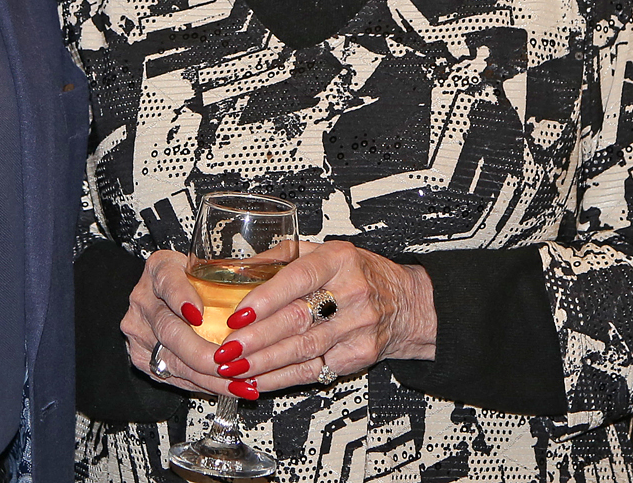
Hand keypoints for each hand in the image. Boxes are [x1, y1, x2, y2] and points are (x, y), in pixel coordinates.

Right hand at [119, 250, 234, 396]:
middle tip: (232, 361)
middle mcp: (145, 300)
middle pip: (169, 330)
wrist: (161, 297)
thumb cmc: (192, 280)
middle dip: (203, 352)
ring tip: (241, 382)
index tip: (198, 314)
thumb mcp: (206, 266)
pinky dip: (206, 385)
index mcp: (160, 269)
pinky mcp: (143, 358)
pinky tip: (229, 388)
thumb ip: (232, 270)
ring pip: (174, 360)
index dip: (182, 298)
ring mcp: (141, 332)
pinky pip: (176, 377)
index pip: (168, 281)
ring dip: (211, 376)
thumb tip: (276, 267)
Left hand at [209, 241, 436, 394]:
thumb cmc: (359, 274)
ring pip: (303, 350)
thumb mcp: (326, 251)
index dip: (265, 298)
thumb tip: (239, 267)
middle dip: (256, 339)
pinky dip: (281, 379)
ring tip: (234, 368)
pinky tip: (258, 380)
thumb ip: (283, 256)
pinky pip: (313, 371)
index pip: (298, 278)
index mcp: (338, 260)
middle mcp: (351, 293)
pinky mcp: (359, 356)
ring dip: (264, 363)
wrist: (407, 305)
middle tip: (226, 350)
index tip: (237, 314)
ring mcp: (358, 328)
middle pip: (297, 319)